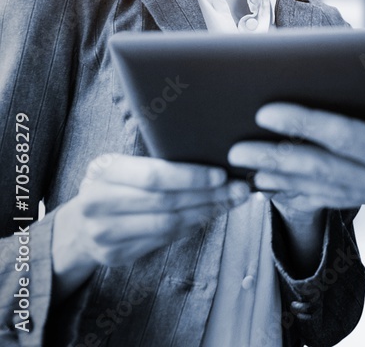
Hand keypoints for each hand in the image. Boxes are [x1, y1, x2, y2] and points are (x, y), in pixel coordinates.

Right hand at [52, 154, 247, 297]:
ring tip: (232, 201)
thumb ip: (156, 163)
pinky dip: (191, 227)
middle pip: (166, 202)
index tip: (222, 174)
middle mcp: (99, 204)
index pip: (154, 176)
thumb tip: (213, 155)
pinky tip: (210, 215)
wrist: (77, 226)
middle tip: (240, 188)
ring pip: (167, 225)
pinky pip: (163, 240)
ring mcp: (104, 235)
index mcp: (104, 172)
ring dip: (206, 213)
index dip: (191, 176)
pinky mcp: (115, 257)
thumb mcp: (124, 166)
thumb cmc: (115, 185)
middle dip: (209, 195)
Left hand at [228, 72, 364, 250]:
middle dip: (277, 159)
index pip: (351, 141)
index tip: (269, 111)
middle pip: (326, 171)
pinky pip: (345, 199)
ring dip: (285, 180)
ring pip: (329, 189)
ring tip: (245, 176)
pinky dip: (312, 194)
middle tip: (231, 152)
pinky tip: (290, 192)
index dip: (308, 125)